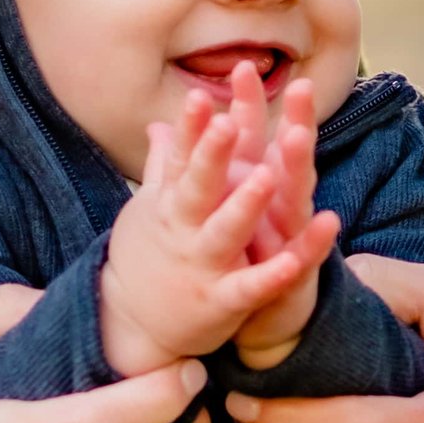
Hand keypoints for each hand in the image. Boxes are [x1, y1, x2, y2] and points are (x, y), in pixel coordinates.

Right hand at [98, 78, 335, 376]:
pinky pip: (248, 288)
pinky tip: (293, 262)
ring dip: (244, 207)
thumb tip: (161, 124)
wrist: (130, 326)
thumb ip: (164, 166)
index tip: (199, 96)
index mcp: (169, 203)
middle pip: (198, 187)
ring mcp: (200, 266)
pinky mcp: (219, 302)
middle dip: (212, 156)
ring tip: (267, 178)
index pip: (179, 158)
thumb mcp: (150, 209)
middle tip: (228, 124)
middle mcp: (182, 230)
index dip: (189, 128)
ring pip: (224, 233)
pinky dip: (270, 276)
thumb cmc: (148, 256)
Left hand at [232, 75, 324, 371]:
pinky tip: (331, 222)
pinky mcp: (292, 276)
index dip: (248, 106)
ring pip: (295, 199)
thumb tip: (191, 125)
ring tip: (301, 137)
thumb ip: (212, 165)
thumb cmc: (240, 259)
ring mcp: (288, 239)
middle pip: (283, 158)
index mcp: (252, 190)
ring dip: (299, 168)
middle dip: (290, 121)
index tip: (240, 66)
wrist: (260, 324)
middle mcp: (276, 207)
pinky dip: (314, 243)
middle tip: (297, 86)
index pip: (251, 141)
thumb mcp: (223, 209)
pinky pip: (303, 257)